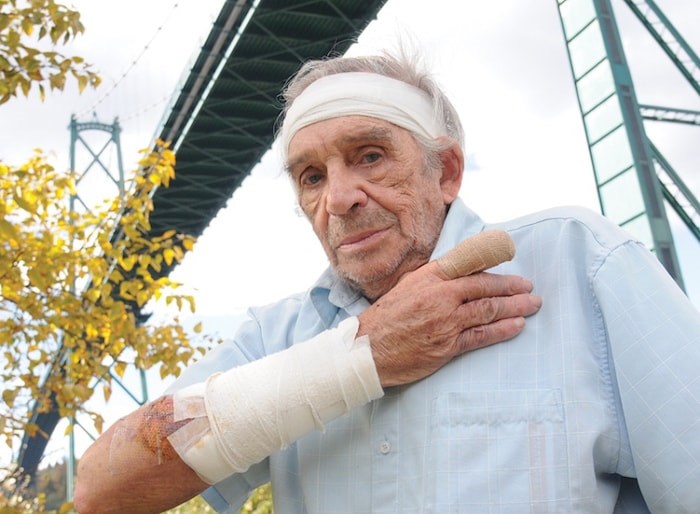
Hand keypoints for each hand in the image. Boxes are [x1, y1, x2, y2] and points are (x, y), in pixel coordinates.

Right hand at [358, 259, 540, 386]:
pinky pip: (481, 335)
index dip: (494, 265)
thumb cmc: (385, 318)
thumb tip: (460, 273)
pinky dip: (502, 329)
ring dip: (515, 307)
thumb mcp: (407, 287)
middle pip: (485, 287)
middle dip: (512, 287)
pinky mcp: (447, 346)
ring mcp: (445, 321)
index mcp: (430, 278)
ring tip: (532, 304)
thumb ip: (434, 279)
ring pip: (488, 310)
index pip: (469, 266)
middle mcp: (440, 295)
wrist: (367, 350)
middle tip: (530, 287)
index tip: (510, 264)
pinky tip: (517, 325)